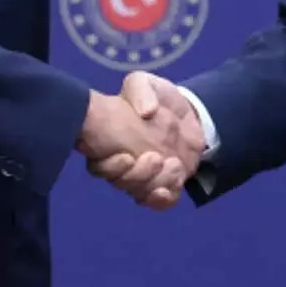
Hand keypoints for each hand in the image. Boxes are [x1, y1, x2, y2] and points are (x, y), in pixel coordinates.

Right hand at [87, 72, 205, 208]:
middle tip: (155, 158)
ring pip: (141, 193)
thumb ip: (142, 90)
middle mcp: (124, 165)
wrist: (185, 110)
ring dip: (154, 185)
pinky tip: (167, 190)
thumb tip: (146, 112)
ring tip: (172, 165)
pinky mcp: (166, 183)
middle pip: (121, 184)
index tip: (126, 157)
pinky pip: (160, 202)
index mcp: (111, 142)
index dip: (110, 168)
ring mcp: (145, 177)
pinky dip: (162, 200)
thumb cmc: (157, 97)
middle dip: (138, 176)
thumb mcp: (145, 84)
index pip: (100, 167)